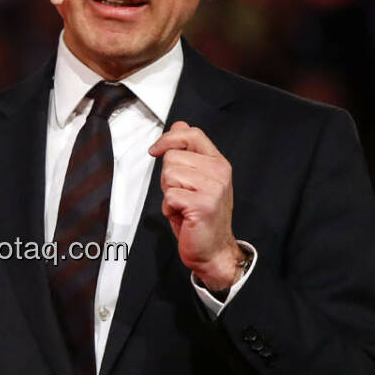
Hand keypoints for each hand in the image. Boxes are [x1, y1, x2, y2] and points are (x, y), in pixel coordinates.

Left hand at [149, 121, 241, 290]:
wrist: (213, 250)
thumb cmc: (200, 217)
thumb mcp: (195, 179)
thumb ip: (188, 152)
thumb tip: (179, 125)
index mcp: (218, 163)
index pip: (192, 134)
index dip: (169, 139)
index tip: (155, 150)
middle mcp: (219, 172)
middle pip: (172, 157)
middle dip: (167, 177)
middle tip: (181, 195)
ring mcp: (213, 188)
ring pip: (169, 175)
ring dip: (169, 193)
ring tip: (183, 205)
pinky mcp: (204, 204)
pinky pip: (170, 196)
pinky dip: (169, 209)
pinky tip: (183, 216)